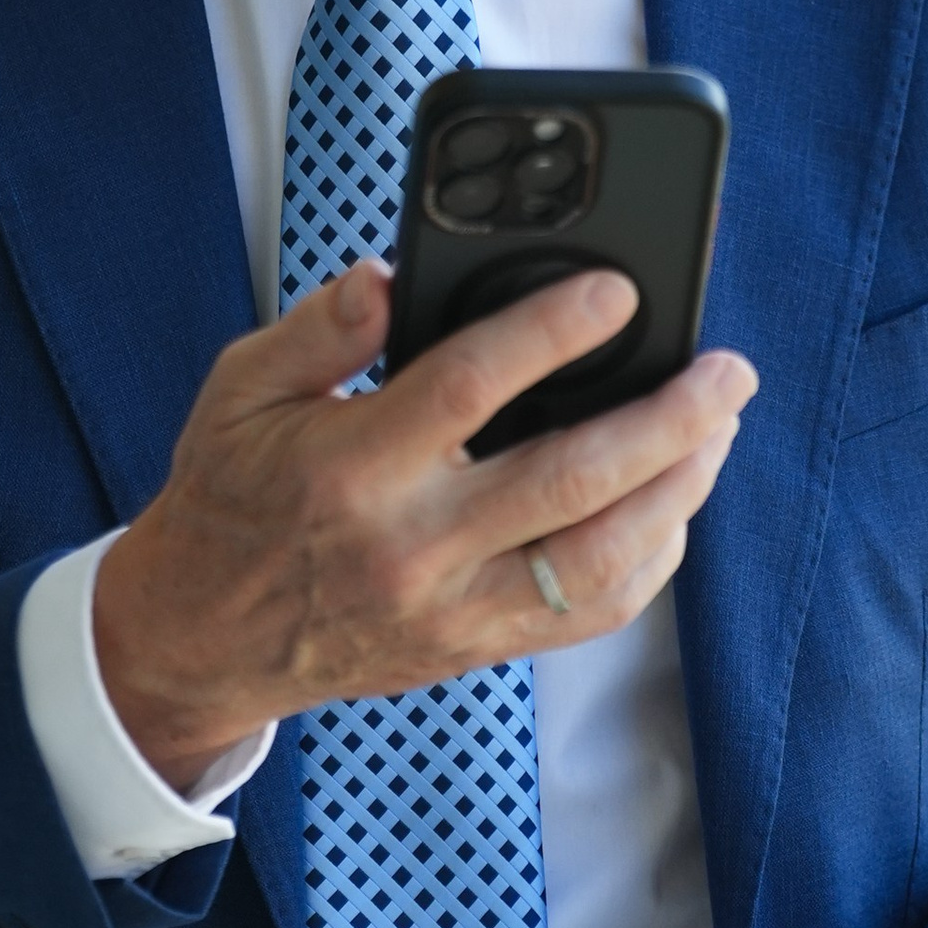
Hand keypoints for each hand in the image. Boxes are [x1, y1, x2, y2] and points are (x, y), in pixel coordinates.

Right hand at [93, 259, 757, 783]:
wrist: (202, 637)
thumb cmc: (230, 498)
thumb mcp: (238, 392)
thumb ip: (318, 330)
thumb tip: (388, 278)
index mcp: (351, 467)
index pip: (470, 386)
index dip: (553, 331)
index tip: (617, 292)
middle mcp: (412, 546)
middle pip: (570, 480)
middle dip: (667, 419)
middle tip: (726, 371)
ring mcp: (452, 608)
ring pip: (599, 559)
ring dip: (679, 491)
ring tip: (718, 430)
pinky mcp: (474, 648)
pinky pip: (588, 615)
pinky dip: (648, 561)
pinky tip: (672, 507)